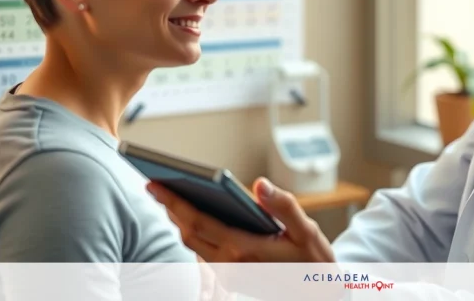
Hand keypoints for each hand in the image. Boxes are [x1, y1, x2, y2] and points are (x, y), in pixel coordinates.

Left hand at [147, 177, 335, 262]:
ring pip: (193, 244)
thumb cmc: (313, 260)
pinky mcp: (231, 277)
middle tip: (154, 184)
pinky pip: (203, 252)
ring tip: (168, 195)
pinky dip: (192, 231)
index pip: (199, 222)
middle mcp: (231, 264)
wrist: (319, 294)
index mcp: (245, 250)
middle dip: (169, 208)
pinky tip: (192, 214)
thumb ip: (283, 205)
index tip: (156, 185)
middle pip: (188, 233)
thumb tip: (258, 184)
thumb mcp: (306, 229)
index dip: (174, 203)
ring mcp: (229, 273)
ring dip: (178, 220)